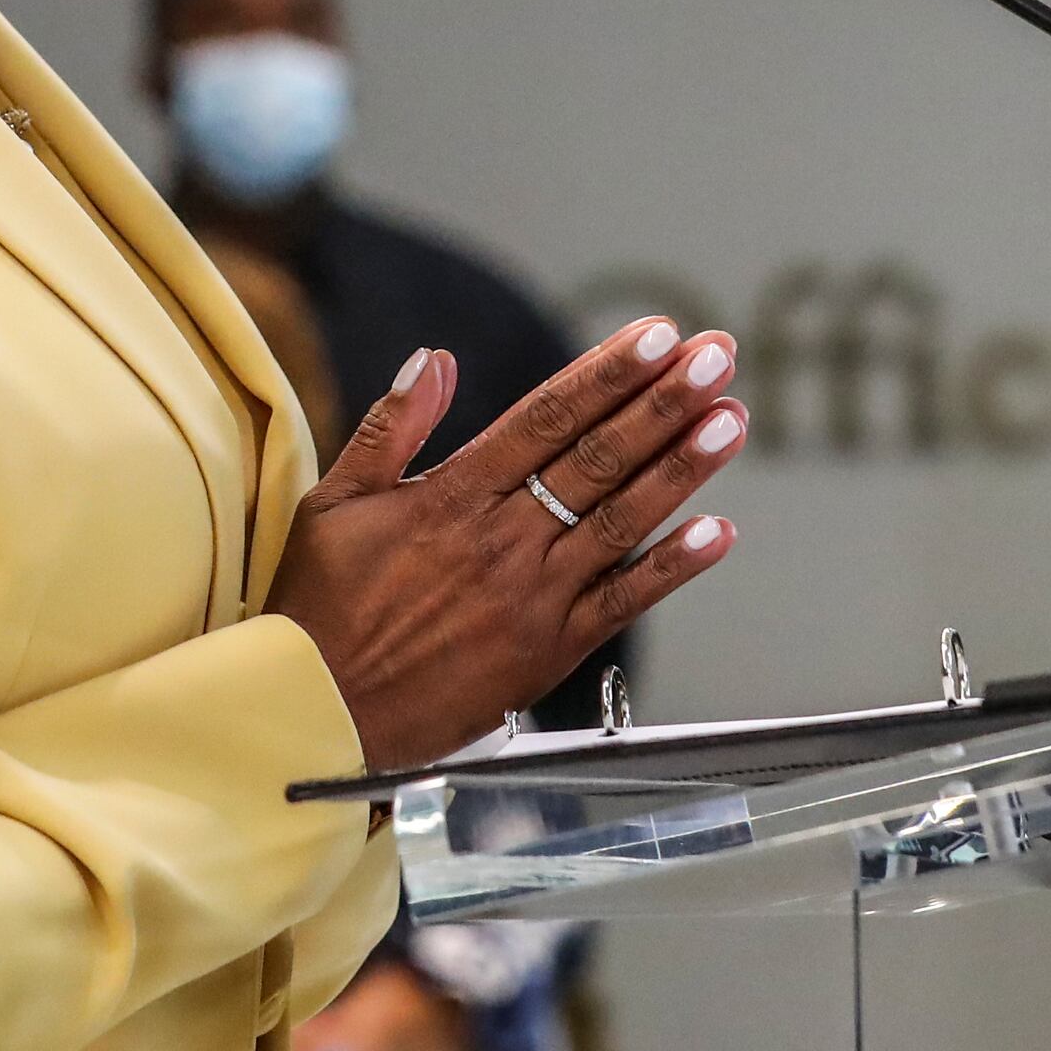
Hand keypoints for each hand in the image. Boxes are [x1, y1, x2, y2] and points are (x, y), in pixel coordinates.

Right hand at [268, 317, 745, 772]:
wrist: (319, 714)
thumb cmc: (319, 608)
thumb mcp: (333, 502)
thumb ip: (390, 428)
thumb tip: (434, 360)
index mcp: (450, 496)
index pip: (545, 417)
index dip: (606, 373)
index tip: (655, 336)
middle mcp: (501, 540)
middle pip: (598, 457)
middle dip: (663, 401)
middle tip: (716, 356)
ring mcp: (532, 597)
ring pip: (622, 519)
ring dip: (683, 467)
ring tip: (731, 419)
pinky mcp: (547, 650)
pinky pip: (622, 602)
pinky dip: (673, 568)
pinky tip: (718, 533)